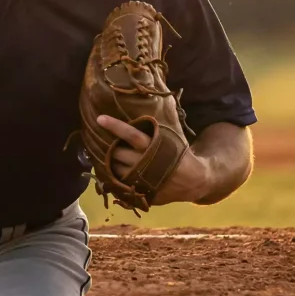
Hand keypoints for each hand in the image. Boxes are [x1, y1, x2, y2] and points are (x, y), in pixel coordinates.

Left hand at [96, 115, 210, 204]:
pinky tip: (112, 172)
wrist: (194, 182)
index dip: (115, 126)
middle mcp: (145, 163)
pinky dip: (114, 178)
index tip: (100, 118)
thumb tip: (146, 103)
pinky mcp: (141, 192)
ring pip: (115, 169)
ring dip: (109, 163)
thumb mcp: (170, 139)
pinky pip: (119, 185)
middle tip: (104, 142)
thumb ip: (155, 128)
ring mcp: (142, 180)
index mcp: (153, 147)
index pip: (132, 134)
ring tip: (107, 157)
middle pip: (117, 153)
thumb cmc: (178, 155)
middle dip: (109, 148)